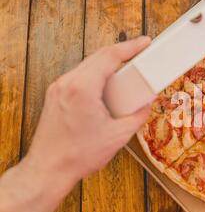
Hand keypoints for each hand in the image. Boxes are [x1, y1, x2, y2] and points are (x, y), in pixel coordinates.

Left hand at [23, 36, 151, 191]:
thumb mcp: (118, 136)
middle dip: (121, 53)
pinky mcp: (56, 95)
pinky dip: (96, 75)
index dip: (130, 47)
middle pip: (98, 57)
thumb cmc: (78, 155)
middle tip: (140, 55)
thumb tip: (147, 103)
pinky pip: (79, 77)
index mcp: (83, 88)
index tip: (145, 43)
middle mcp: (67, 83)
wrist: (49, 169)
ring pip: (87, 65)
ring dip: (108, 64)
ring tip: (126, 71)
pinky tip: (107, 86)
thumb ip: (138, 115)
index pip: (109, 56)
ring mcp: (58, 88)